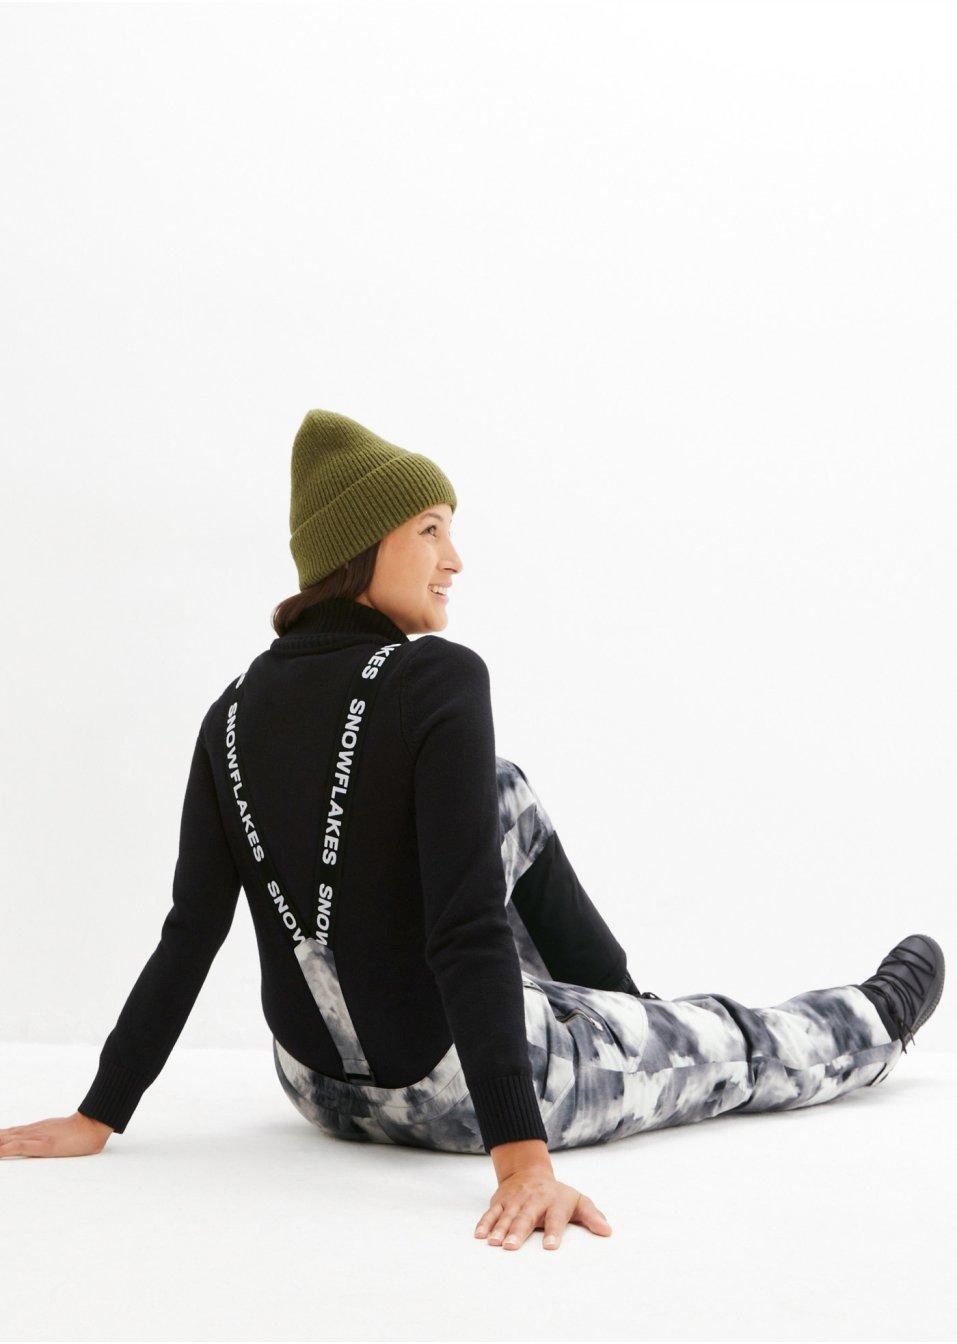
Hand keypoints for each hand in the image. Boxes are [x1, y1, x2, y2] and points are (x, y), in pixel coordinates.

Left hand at [0, 1111, 113, 1158]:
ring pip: (6, 1140)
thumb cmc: (78, 1133)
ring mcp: (36, 1137)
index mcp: (31, 1131)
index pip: (5, 1134)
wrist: (93, 1126)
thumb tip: (31, 1144)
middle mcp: (30, 1132)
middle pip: (1, 1136)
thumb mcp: (54, 1135)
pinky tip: (0, 1150)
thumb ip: (41, 1140)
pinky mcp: (44, 1144)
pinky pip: (21, 1146)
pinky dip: (7, 1149)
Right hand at [475, 1165, 612, 1250]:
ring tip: (495, 1243)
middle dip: (518, 1231)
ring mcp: (515, 1200)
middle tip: (512, 1246)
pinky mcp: (500, 1201)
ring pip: (507, 1215)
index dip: (553, 1231)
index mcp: (555, 1201)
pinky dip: (485, 1223)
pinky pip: (491, 1213)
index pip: (556, 1217)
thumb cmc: (557, 1194)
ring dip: (500, 1229)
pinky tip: (480, 1235)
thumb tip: (607, 1231)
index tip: (551, 1246)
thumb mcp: (577, 1201)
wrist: (528, 1171)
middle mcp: (534, 1199)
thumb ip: (592, 1215)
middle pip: (526, 1217)